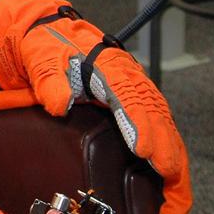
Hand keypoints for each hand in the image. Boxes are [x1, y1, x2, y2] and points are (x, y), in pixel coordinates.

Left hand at [0, 0, 191, 213]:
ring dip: (170, 146)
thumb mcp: (40, 59)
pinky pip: (155, 121)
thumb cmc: (44, 49)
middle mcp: (127, 75)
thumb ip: (50, 80)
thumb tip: (60, 103)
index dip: (139, 124)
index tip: (144, 150)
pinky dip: (166, 144)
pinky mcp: (131, 99)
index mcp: (106, 65)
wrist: (43, 35)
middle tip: (166, 170)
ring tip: (174, 178)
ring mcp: (132, 86)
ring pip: (159, 117)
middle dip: (163, 141)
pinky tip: (170, 168)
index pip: (128, 96)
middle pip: (152, 109)